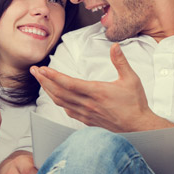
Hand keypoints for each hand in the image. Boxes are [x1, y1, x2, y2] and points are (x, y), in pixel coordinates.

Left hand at [31, 43, 164, 132]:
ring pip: (61, 102)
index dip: (53, 76)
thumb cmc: (135, 104)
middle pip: (59, 92)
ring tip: (41, 80)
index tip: (43, 69)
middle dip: (44, 81)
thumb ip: (120, 62)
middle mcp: (88, 104)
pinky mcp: (87, 120)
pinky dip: (59, 102)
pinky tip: (56, 96)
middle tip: (34, 71)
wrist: (139, 127)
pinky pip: (68, 110)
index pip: (69, 83)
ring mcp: (86, 113)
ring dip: (48, 91)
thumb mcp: (131, 79)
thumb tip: (115, 46)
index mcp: (97, 92)